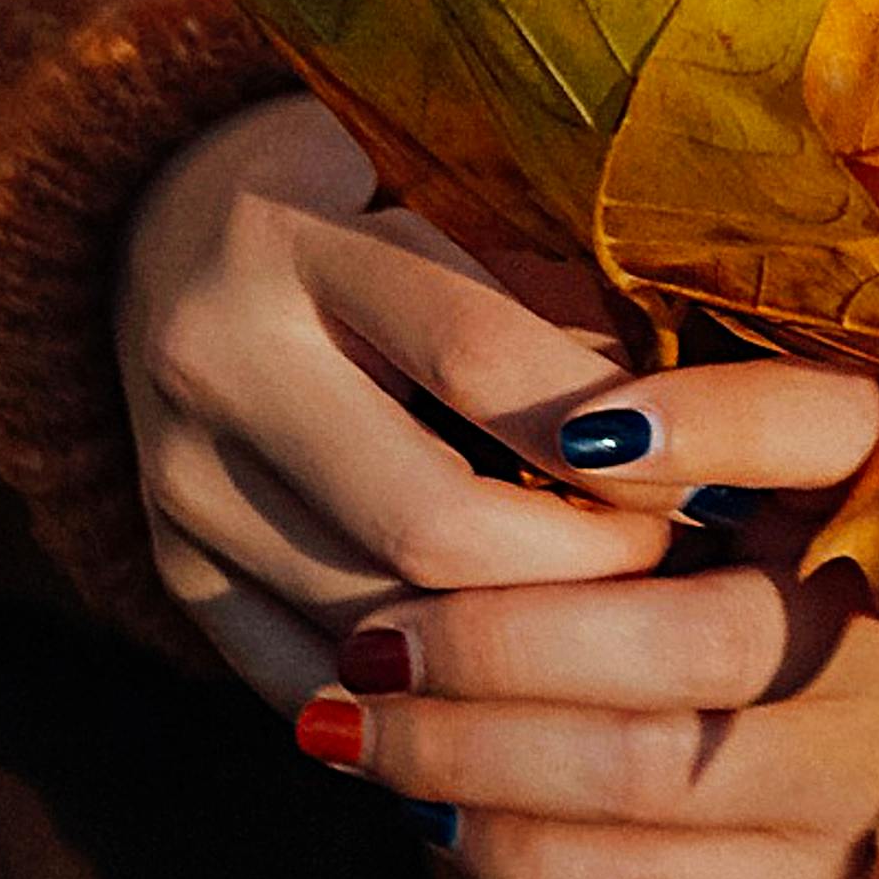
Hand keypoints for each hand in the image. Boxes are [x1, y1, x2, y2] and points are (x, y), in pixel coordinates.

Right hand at [115, 89, 878, 878]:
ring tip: (628, 632)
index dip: (619, 433)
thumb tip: (716, 400)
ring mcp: (176, 477)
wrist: (161, 225)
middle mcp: (213, 360)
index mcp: (290, 238)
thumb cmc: (371, 190)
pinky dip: (416, 696)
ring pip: (370, 619)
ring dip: (514, 647)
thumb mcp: (453, 183)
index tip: (717, 469)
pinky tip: (517, 693)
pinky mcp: (169, 565)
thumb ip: (560, 275)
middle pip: (427, 520)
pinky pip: (303, 676)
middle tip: (678, 566)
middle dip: (581, 566)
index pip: (480, 359)